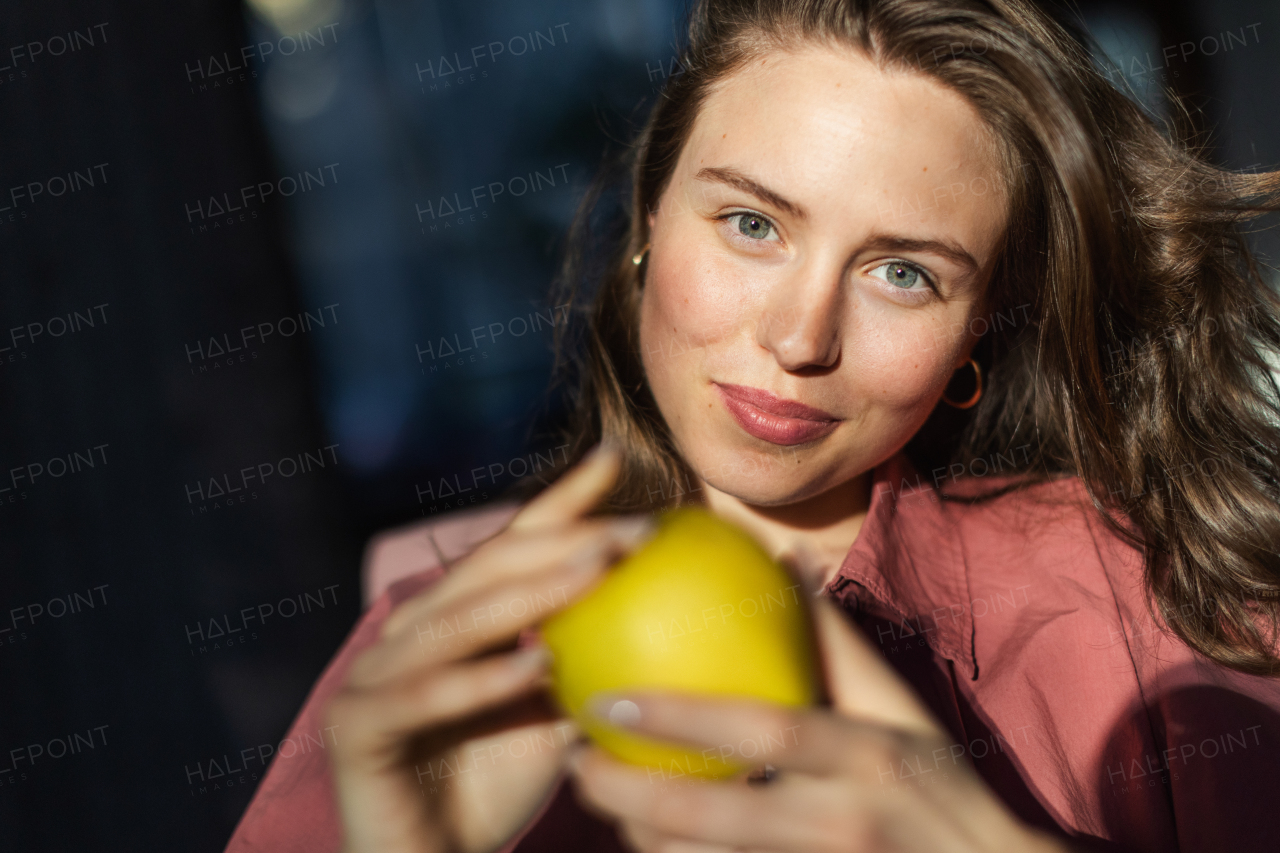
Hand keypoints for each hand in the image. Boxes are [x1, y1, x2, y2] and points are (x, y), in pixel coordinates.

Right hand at [326, 443, 652, 852]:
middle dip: (563, 540)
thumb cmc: (497, 787)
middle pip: (488, 570)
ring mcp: (375, 675)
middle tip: (634, 527)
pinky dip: (483, 682)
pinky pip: (425, 696)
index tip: (615, 459)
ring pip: (459, 622)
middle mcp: (409, 633)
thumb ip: (591, 663)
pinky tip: (540, 668)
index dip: (558, 501)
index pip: (510, 547)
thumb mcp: (556, 714)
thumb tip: (677, 617)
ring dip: (530, 594)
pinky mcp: (354, 725)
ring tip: (598, 571)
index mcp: (452, 619)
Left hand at [567, 594, 1069, 852]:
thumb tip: (783, 556)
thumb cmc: (937, 785)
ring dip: (645, 840)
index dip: (683, 714)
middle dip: (635, 794)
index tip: (610, 696)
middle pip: (723, 814)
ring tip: (593, 804)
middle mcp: (848, 819)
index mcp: (868, 754)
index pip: (765, 729)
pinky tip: (641, 845)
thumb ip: (835, 641)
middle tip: (573, 762)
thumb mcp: (897, 709)